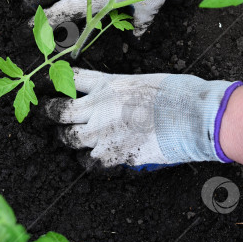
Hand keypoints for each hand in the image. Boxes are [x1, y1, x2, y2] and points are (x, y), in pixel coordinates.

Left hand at [45, 68, 241, 168]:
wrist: (192, 116)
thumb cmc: (177, 94)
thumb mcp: (144, 82)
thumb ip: (124, 92)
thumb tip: (121, 101)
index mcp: (108, 84)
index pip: (72, 79)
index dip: (57, 80)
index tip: (50, 84)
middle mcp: (99, 107)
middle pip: (60, 112)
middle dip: (53, 114)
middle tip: (52, 115)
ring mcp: (103, 133)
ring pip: (72, 140)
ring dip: (73, 140)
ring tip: (77, 140)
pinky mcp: (114, 156)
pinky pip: (92, 162)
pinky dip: (94, 161)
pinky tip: (100, 159)